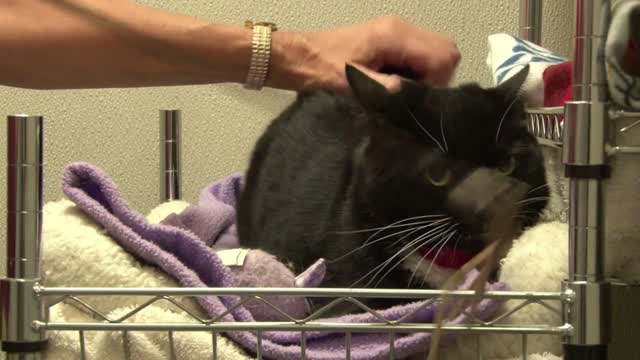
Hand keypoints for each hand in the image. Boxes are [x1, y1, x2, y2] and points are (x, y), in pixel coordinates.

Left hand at [269, 16, 460, 92]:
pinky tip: (392, 85)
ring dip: (424, 77)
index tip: (415, 100)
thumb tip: (417, 98)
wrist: (297, 58)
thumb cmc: (320, 69)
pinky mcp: (390, 41)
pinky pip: (418, 55)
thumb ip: (390, 90)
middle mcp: (401, 28)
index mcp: (395, 35)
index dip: (437, 82)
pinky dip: (414, 72)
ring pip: (434, 54)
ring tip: (398, 92)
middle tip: (410, 98)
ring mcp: (396, 32)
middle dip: (435, 79)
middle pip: (445, 51)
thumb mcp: (356, 85)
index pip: (444, 56)